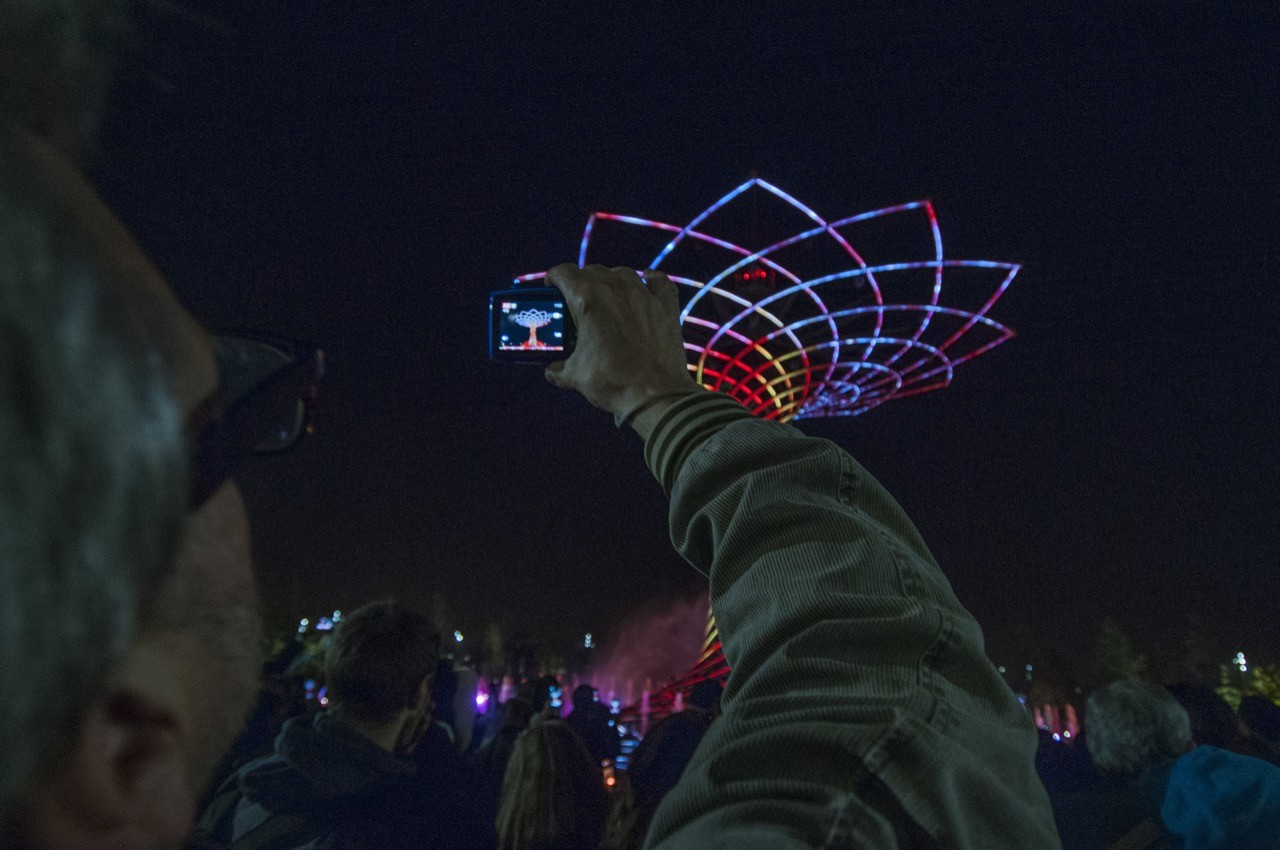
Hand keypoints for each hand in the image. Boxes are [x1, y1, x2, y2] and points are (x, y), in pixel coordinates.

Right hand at [544, 263, 702, 431]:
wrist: (654, 395)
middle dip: (581, 283)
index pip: (564, 273)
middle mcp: (615, 288)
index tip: (552, 288)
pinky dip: (650, 280)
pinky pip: (658, 281)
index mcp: (587, 300)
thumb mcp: (575, 376)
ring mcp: (644, 294)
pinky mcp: (666, 306)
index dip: (554, 278)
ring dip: (610, 281)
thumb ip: (559, 369)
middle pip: (592, 271)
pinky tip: (646, 284)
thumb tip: (552, 371)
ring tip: (607, 298)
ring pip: (622, 273)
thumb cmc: (613, 382)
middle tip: (577, 302)